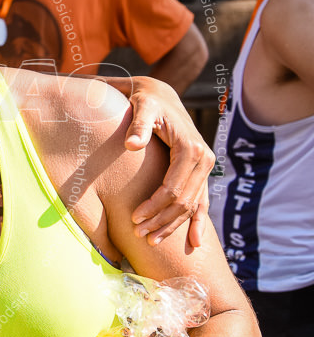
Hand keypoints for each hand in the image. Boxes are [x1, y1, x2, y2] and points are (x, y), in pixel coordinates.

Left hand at [105, 76, 213, 247]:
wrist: (160, 95)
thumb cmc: (146, 102)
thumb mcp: (142, 108)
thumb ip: (138, 125)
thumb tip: (131, 144)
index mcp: (190, 148)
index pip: (172, 188)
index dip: (154, 206)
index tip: (134, 218)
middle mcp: (204, 159)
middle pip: (184, 201)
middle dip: (162, 221)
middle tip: (139, 235)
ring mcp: (205, 167)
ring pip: (192, 205)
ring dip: (173, 225)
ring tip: (152, 241)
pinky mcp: (201, 171)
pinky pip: (201, 201)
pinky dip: (197, 221)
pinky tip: (194, 242)